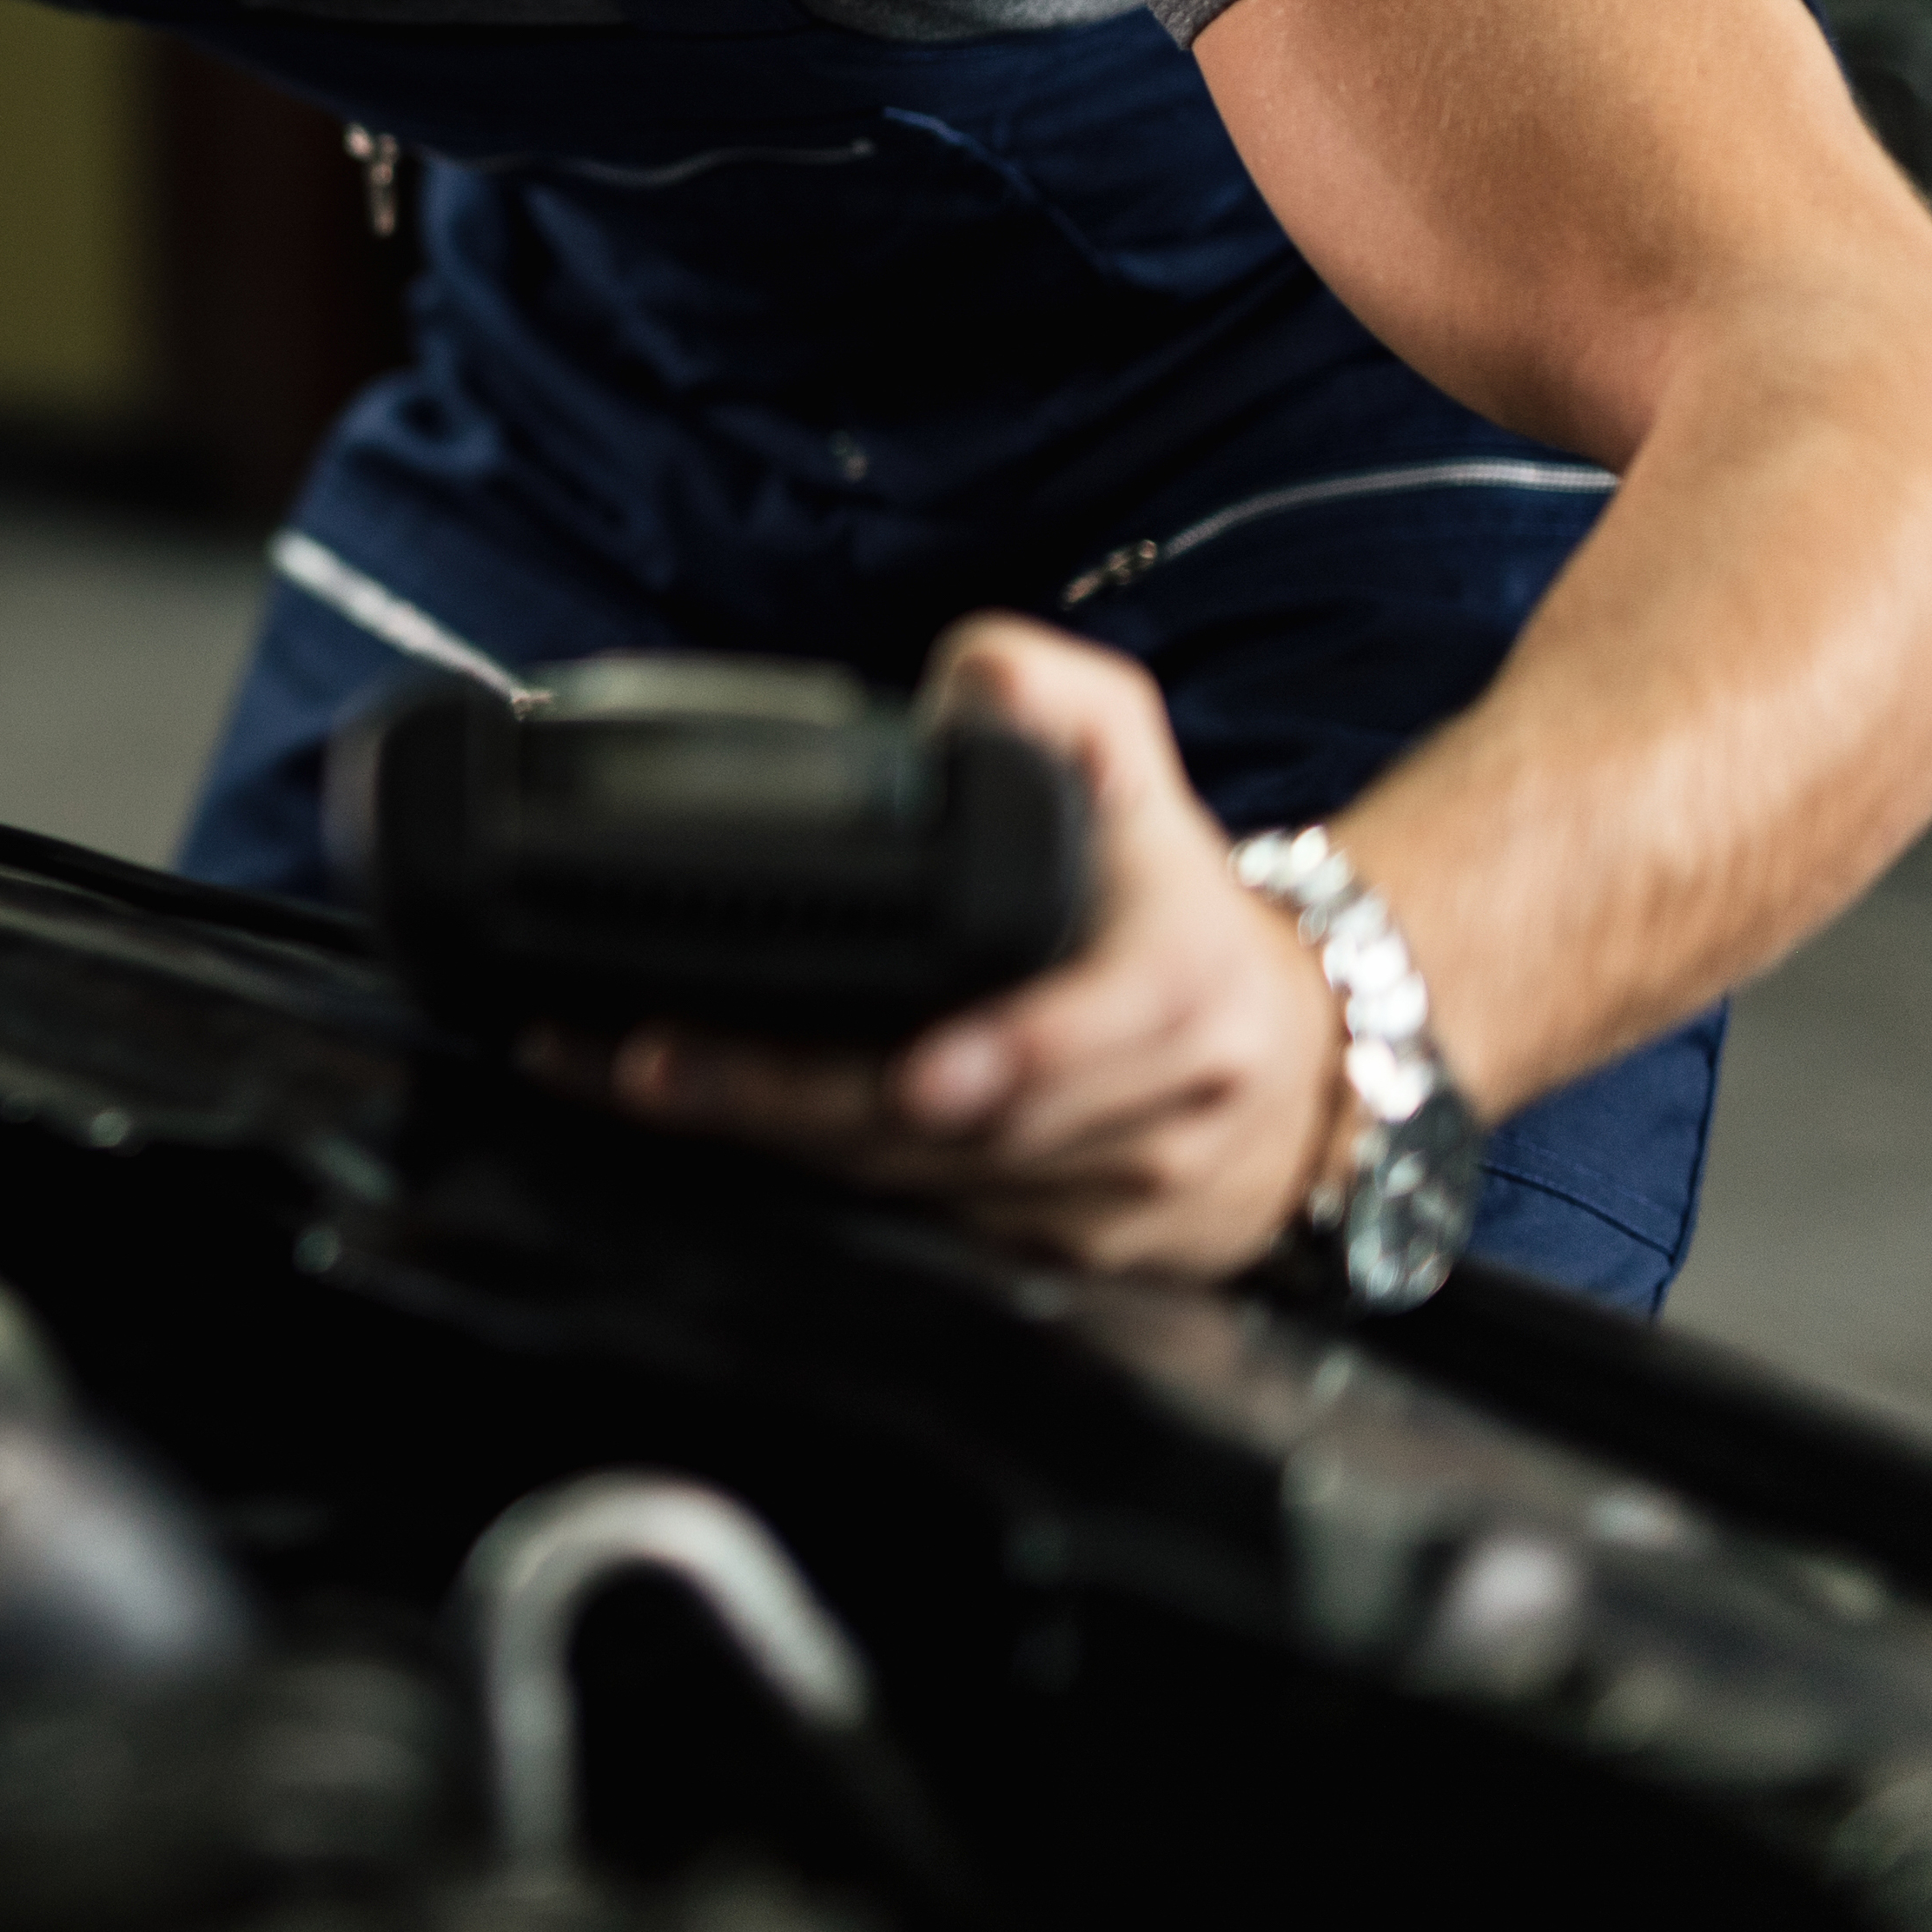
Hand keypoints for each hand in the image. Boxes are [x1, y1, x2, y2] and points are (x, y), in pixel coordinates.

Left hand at [559, 615, 1349, 1280]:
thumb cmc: (1171, 889)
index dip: (1013, 1054)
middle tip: (664, 1065)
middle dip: (803, 1099)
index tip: (923, 1075)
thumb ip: (1053, 693)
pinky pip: (930, 1226)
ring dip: (776, 1141)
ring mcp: (1114, 1192)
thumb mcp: (1130, 759)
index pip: (1101, 1028)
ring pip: (928, 1185)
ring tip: (637, 1080)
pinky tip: (713, 1130)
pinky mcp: (1069, 1250)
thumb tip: (982, 681)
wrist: (1294, 1051)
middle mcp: (1157, 1101)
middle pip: (967, 1125)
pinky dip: (816, 1181)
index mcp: (1179, 982)